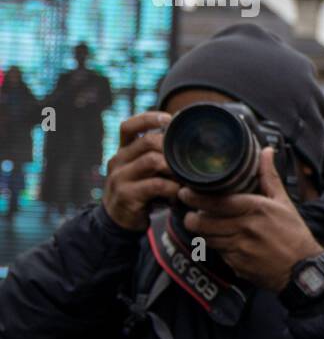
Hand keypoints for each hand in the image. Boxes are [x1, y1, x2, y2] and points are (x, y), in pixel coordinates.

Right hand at [103, 112, 178, 230]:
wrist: (119, 219)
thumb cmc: (141, 190)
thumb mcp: (146, 170)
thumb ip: (159, 156)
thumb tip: (190, 141)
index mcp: (123, 150)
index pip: (129, 126)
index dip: (148, 119)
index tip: (170, 119)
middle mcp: (118, 160)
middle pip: (147, 141)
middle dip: (171, 146)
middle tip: (188, 157)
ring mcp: (120, 178)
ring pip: (152, 161)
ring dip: (174, 167)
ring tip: (187, 176)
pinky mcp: (126, 195)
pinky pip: (156, 185)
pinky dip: (173, 187)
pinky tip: (180, 193)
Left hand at [179, 147, 322, 291]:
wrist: (302, 268)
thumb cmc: (294, 233)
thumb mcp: (284, 202)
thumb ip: (269, 177)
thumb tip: (266, 151)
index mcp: (257, 209)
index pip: (217, 202)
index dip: (196, 198)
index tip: (186, 193)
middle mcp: (246, 228)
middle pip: (204, 223)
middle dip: (191, 218)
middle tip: (191, 213)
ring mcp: (240, 248)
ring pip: (207, 239)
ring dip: (202, 233)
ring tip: (203, 226)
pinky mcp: (237, 264)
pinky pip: (218, 253)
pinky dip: (217, 247)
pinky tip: (223, 241)